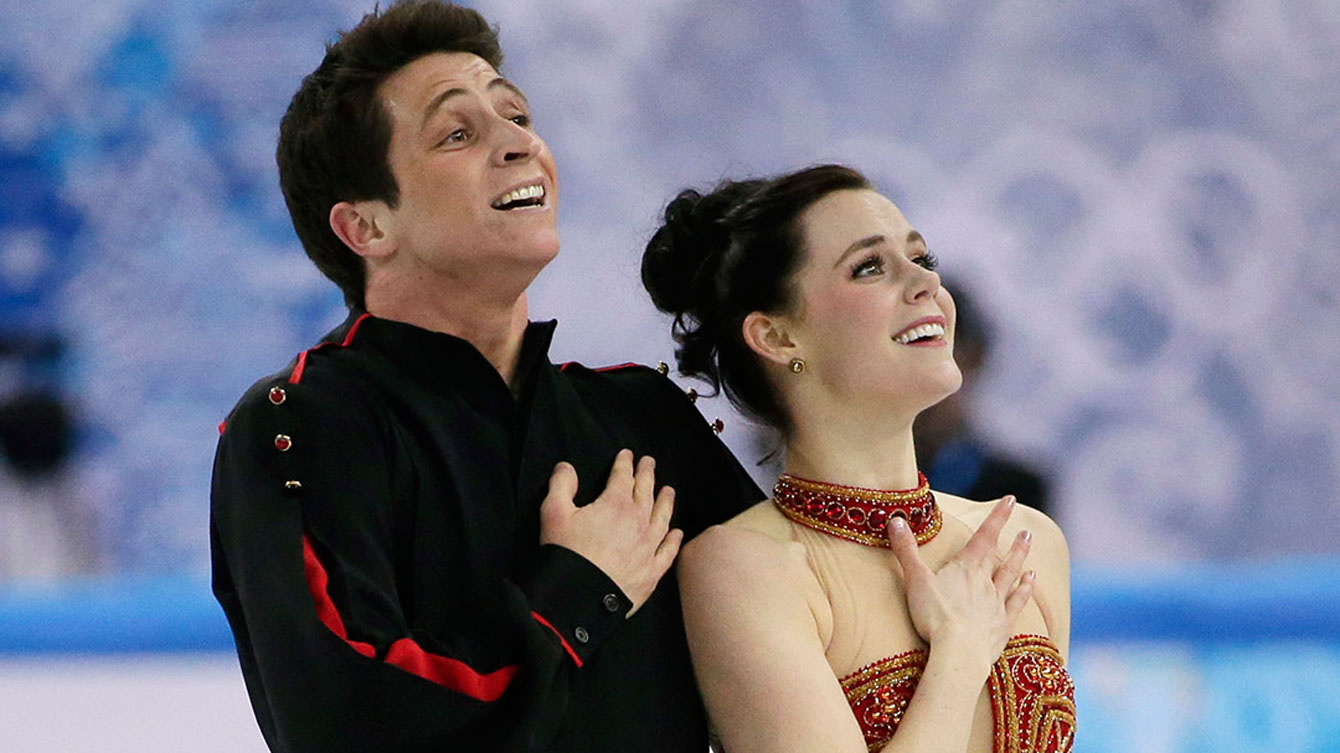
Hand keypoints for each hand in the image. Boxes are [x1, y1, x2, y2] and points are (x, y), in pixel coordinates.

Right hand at [539, 449, 681, 615]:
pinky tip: (677, 533)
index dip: (625, 463)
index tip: (627, 455)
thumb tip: (566, 468)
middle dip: (647, 475)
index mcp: (615, 505)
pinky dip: (674, 540)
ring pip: (662, 518)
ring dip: (666, 502)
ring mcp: (648, 547)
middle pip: (646, 492)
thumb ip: (562, 485)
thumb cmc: (566, 554)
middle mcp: (638, 522)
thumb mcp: (554, 513)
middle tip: (650, 463)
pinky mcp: (651, 572)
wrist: (578, 597)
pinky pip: (667, 552)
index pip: (623, 477)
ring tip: (669, 491)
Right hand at [886, 496, 1034, 670]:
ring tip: (1029, 547)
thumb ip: (906, 550)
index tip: (1011, 500)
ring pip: (1012, 576)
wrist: (959, 653)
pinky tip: (1031, 582)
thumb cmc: (935, 616)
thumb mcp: (915, 580)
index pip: (984, 536)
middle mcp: (985, 582)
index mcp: (966, 568)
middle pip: (1000, 556)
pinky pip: (1017, 603)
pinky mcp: (1002, 626)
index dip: (998, 516)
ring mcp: (996, 604)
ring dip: (1021, 560)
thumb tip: (895, 519)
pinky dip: (1025, 590)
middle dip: (1013, 541)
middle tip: (1026, 531)